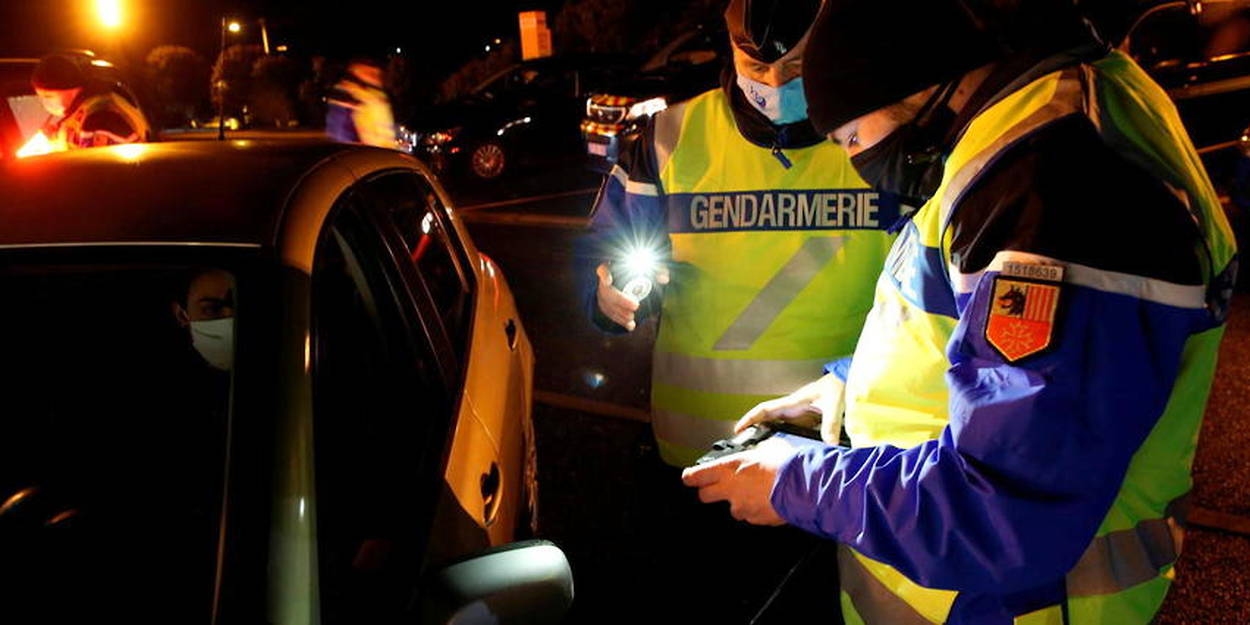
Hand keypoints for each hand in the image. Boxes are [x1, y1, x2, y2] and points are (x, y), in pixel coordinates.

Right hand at [595, 263, 669, 331]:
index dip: (604, 275)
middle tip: (636, 306)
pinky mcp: (605, 306)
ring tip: (632, 318)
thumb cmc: (638, 272)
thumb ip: (657, 270)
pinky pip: (610, 315)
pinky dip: (620, 321)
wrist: (625, 281)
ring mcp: (602, 296)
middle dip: (620, 300)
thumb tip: (665, 279)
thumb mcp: (648, 269)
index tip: (609, 281)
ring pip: (607, 306)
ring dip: (620, 314)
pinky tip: (631, 326)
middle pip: (608, 292)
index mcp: (611, 270)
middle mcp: (604, 283)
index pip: (603, 270)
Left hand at [680, 437, 796, 524]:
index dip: (690, 477)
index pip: (696, 476)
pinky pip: (751, 515)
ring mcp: (742, 507)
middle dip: (710, 491)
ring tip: (756, 491)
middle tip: (719, 486)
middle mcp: (731, 490)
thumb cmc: (787, 464)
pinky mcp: (756, 519)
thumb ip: (754, 453)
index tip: (690, 477)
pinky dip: (757, 509)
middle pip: (704, 496)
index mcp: (729, 468)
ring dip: (739, 501)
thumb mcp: (767, 447)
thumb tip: (757, 452)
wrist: (805, 486)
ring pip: (732, 508)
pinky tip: (769, 499)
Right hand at [734, 373, 845, 444]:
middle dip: (753, 430)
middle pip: (767, 419)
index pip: (765, 409)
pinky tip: (783, 450)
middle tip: (743, 445)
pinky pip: (791, 430)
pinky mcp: (808, 419)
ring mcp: (799, 414)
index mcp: (793, 402)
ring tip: (758, 451)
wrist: (847, 380)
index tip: (738, 428)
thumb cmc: (838, 386)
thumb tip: (829, 443)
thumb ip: (831, 424)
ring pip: (777, 425)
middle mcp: (792, 408)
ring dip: (767, 435)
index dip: (750, 418)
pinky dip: (784, 439)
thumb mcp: (835, 404)